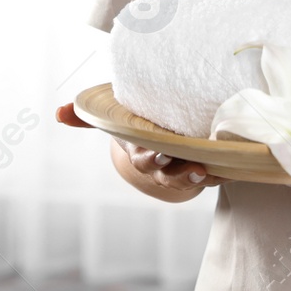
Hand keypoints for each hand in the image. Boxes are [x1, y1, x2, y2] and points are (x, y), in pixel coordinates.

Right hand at [55, 103, 228, 190]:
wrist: (160, 135)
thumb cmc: (136, 120)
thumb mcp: (114, 114)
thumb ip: (89, 116)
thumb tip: (58, 112)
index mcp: (142, 150)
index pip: (143, 157)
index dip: (150, 156)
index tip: (157, 151)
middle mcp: (163, 163)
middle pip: (168, 172)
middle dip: (177, 171)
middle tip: (191, 165)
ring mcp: (185, 167)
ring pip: (191, 178)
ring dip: (200, 176)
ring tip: (209, 170)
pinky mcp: (208, 167)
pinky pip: (217, 174)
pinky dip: (223, 173)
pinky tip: (232, 168)